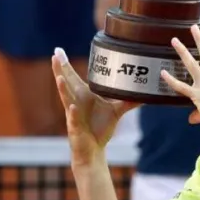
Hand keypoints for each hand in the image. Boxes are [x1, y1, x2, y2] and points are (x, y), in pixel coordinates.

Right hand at [53, 48, 138, 167]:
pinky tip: (74, 106)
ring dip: (63, 88)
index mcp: (83, 95)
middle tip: (54, 54)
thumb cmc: (100, 129)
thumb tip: (144, 93)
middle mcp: (76, 102)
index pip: (72, 77)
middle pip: (65, 83)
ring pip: (66, 99)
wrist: (94, 150)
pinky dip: (74, 113)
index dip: (65, 65)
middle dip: (60, 69)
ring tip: (59, 77)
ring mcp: (73, 114)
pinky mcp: (75, 128)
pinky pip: (74, 119)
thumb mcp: (116, 111)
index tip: (58, 50)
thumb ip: (128, 101)